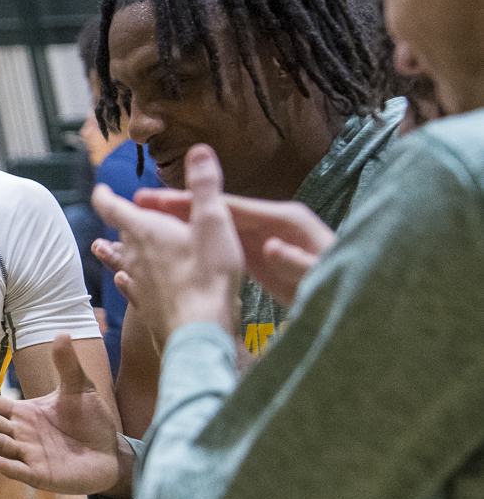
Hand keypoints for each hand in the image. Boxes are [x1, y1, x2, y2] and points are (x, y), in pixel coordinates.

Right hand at [0, 335, 127, 496]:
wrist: (111, 453)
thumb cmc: (91, 422)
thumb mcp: (80, 388)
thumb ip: (67, 365)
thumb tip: (62, 333)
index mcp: (25, 414)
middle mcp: (21, 434)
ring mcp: (29, 456)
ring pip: (1, 445)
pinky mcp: (41, 476)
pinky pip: (20, 471)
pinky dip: (6, 467)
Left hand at [92, 143, 243, 335]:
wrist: (199, 328)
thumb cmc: (208, 274)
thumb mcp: (214, 222)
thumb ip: (205, 186)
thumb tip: (199, 149)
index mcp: (146, 231)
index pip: (114, 208)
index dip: (105, 195)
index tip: (101, 188)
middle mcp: (135, 256)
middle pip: (120, 235)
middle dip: (118, 222)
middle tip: (114, 214)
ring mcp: (139, 283)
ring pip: (120, 262)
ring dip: (112, 252)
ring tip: (100, 247)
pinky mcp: (147, 306)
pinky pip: (131, 289)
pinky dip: (126, 280)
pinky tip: (124, 282)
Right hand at [126, 184, 335, 313]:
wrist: (358, 299)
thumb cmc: (340, 283)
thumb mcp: (319, 275)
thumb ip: (296, 262)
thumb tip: (271, 248)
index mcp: (285, 220)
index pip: (232, 207)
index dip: (195, 202)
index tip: (158, 200)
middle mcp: (273, 223)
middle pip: (218, 211)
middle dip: (181, 206)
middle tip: (140, 201)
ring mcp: (266, 238)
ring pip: (217, 226)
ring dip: (184, 222)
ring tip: (147, 220)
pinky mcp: (263, 255)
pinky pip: (223, 245)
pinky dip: (198, 241)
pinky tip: (173, 243)